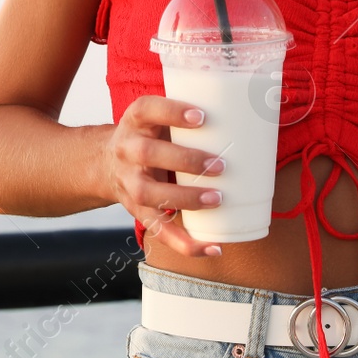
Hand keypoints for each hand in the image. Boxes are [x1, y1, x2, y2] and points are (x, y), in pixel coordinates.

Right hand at [101, 96, 228, 257]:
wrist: (106, 164)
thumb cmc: (150, 137)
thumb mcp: (158, 118)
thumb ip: (189, 118)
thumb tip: (251, 117)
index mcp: (136, 121)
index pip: (147, 110)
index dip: (172, 112)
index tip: (202, 117)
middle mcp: (127, 149)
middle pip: (147, 154)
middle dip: (185, 160)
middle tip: (220, 165)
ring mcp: (129, 182)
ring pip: (149, 193)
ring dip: (185, 198)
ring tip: (217, 199)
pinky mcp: (137, 210)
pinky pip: (158, 230)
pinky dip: (185, 243)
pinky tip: (212, 247)